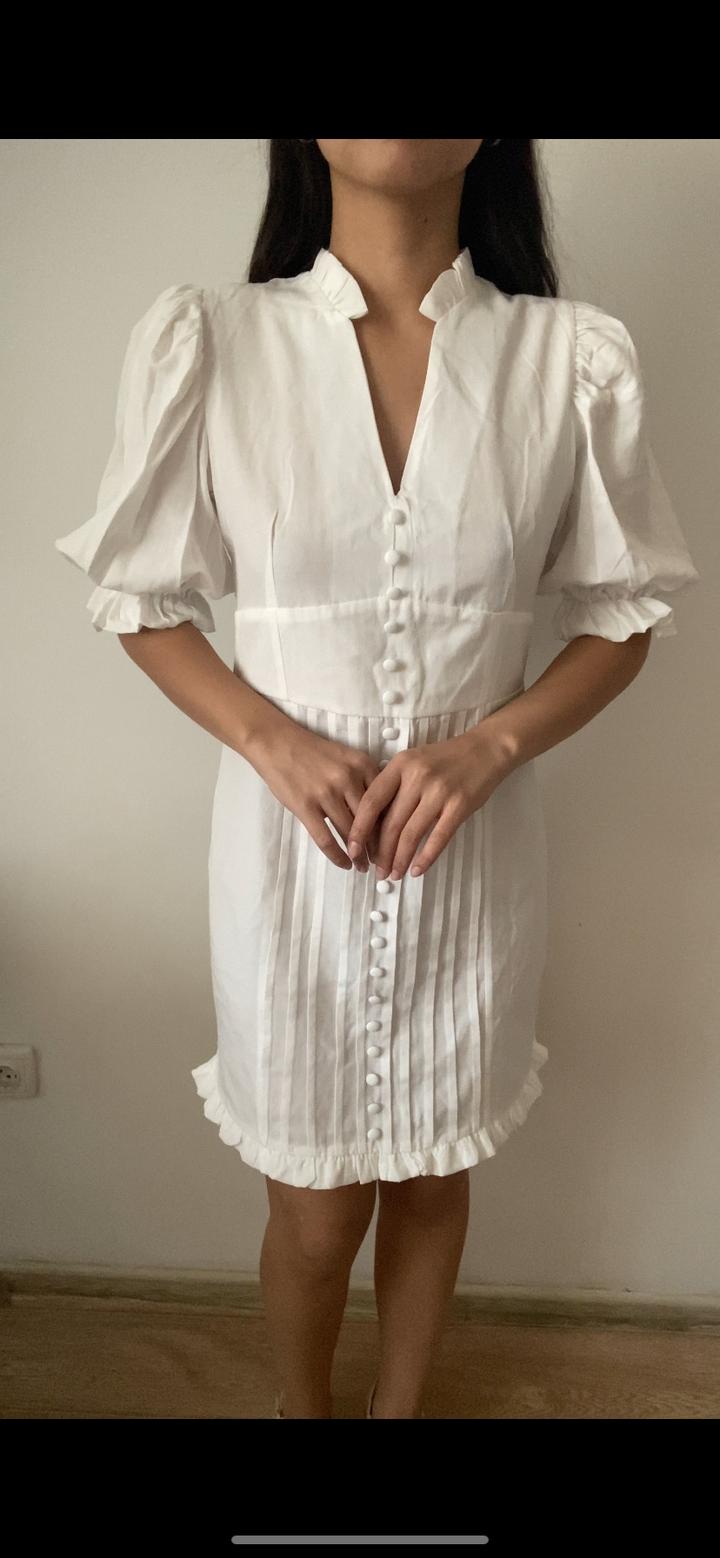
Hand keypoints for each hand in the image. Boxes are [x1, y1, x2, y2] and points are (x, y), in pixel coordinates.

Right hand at [245, 715, 382, 870]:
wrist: (277, 743)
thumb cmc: (313, 752)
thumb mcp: (347, 758)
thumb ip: (364, 780)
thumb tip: (380, 815)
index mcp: (362, 765)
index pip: (386, 802)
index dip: (392, 826)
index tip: (395, 842)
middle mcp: (348, 778)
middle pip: (371, 820)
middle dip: (378, 846)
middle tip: (382, 861)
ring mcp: (326, 793)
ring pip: (350, 833)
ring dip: (358, 855)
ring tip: (363, 866)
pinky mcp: (305, 806)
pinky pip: (326, 838)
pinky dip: (337, 856)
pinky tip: (344, 864)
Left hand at [346, 725, 513, 879]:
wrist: (485, 749)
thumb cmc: (445, 759)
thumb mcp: (413, 762)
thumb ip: (394, 786)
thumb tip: (372, 825)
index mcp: (400, 765)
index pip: (372, 801)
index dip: (359, 829)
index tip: (353, 850)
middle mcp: (417, 777)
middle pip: (391, 823)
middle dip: (381, 853)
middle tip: (377, 872)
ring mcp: (439, 791)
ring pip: (411, 834)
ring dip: (400, 859)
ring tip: (393, 875)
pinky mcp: (460, 805)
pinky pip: (439, 837)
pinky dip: (426, 857)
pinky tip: (417, 870)